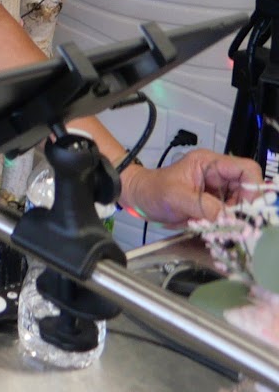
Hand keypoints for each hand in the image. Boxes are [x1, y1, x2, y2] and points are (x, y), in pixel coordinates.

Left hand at [120, 147, 262, 225]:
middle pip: (248, 190)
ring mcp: (217, 190)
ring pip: (242, 205)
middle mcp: (218, 175)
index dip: (252, 188)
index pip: (246, 169)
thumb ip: (203, 206)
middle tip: (231, 223)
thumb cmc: (152, 190)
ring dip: (234, 218)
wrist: (139, 199)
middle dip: (243, 208)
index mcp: (210, 163)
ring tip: (217, 225)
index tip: (246, 208)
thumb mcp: (175, 197)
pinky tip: (215, 228)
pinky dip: (227, 224)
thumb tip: (229, 219)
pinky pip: (230, 214)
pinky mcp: (214, 204)